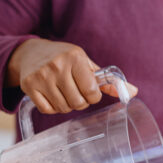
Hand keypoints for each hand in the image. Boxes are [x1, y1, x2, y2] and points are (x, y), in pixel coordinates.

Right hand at [6, 39, 136, 113]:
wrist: (30, 52)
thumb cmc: (64, 58)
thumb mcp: (86, 63)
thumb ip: (109, 80)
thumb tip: (133, 93)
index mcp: (75, 57)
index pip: (92, 90)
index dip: (93, 96)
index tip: (90, 91)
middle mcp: (57, 65)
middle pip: (78, 102)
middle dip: (81, 102)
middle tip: (77, 93)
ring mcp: (41, 76)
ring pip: (63, 108)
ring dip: (67, 106)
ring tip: (65, 93)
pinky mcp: (29, 86)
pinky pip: (47, 110)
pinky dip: (53, 108)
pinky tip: (52, 96)